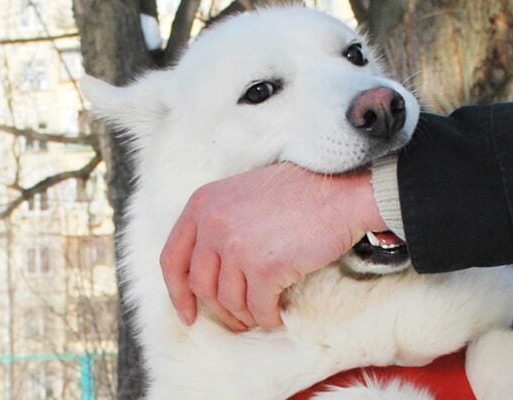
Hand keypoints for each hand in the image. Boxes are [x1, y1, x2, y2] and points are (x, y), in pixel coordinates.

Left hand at [160, 163, 385, 330]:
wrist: (339, 192)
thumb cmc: (298, 193)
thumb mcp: (242, 194)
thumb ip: (218, 223)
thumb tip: (209, 269)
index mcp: (202, 204)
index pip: (172, 259)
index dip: (177, 292)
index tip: (187, 313)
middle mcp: (213, 224)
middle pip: (201, 285)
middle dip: (218, 310)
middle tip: (236, 320)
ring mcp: (237, 247)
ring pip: (228, 301)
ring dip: (245, 315)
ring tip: (260, 315)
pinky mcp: (265, 268)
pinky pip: (258, 308)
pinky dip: (267, 317)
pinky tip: (276, 315)